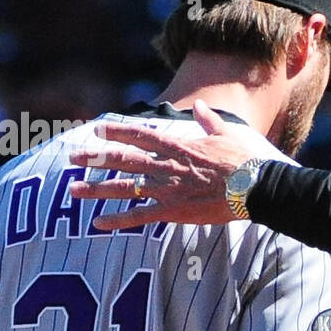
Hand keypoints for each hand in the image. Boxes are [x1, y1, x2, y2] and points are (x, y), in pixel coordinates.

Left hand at [67, 99, 280, 227]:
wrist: (258, 188)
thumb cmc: (248, 160)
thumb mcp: (228, 134)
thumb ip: (209, 121)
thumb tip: (199, 106)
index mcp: (179, 146)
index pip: (140, 136)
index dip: (116, 133)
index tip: (96, 130)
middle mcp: (168, 166)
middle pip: (123, 160)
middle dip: (95, 159)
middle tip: (71, 157)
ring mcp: (169, 190)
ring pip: (125, 188)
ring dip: (97, 189)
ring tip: (73, 190)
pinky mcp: (175, 212)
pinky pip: (141, 217)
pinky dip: (119, 220)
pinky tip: (98, 224)